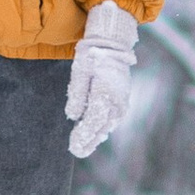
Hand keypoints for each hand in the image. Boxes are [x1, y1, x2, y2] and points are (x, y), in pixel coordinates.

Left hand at [65, 0, 138, 158]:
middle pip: (101, 127)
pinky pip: (111, 119)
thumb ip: (77, 94)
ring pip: (107, 125)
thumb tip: (73, 116)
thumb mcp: (80, 70)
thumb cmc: (93, 55)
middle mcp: (116, 101)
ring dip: (96, 135)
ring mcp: (121, 102)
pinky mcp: (121, 100)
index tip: (73, 147)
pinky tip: (94, 133)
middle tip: (76, 151)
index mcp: (105, 93)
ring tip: (84, 146)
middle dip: (89, 140)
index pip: (93, 121)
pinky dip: (102, 127)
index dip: (83, 136)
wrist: (113, 43)